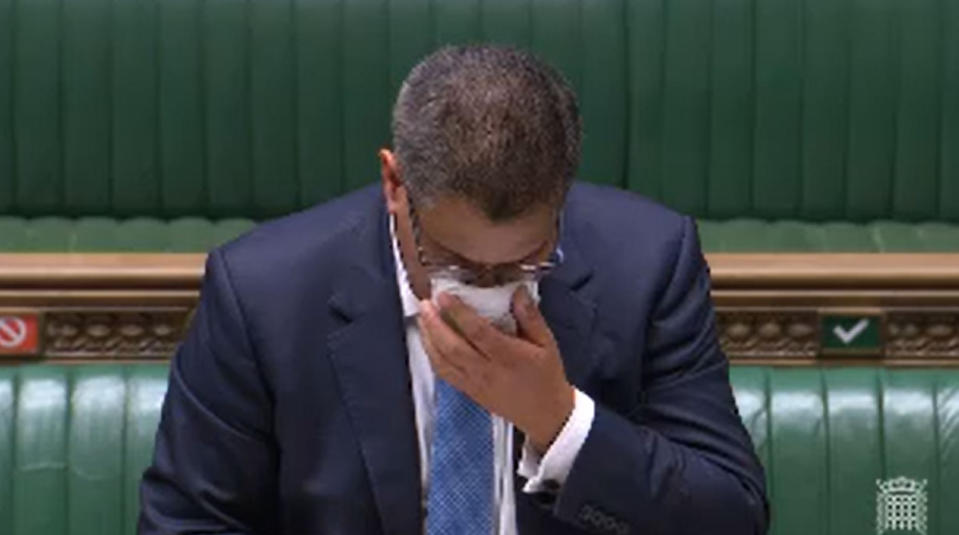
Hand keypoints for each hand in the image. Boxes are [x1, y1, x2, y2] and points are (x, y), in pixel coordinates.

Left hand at [418, 286, 574, 453]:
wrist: (545, 415)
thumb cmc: (547, 377)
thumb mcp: (547, 344)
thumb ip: (531, 317)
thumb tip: (518, 291)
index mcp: (509, 357)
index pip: (477, 332)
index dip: (458, 312)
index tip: (444, 296)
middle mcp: (487, 371)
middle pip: (453, 347)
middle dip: (434, 324)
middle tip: (425, 303)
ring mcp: (475, 383)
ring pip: (443, 361)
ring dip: (429, 338)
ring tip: (422, 317)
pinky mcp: (468, 391)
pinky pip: (444, 373)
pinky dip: (432, 356)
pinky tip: (428, 341)